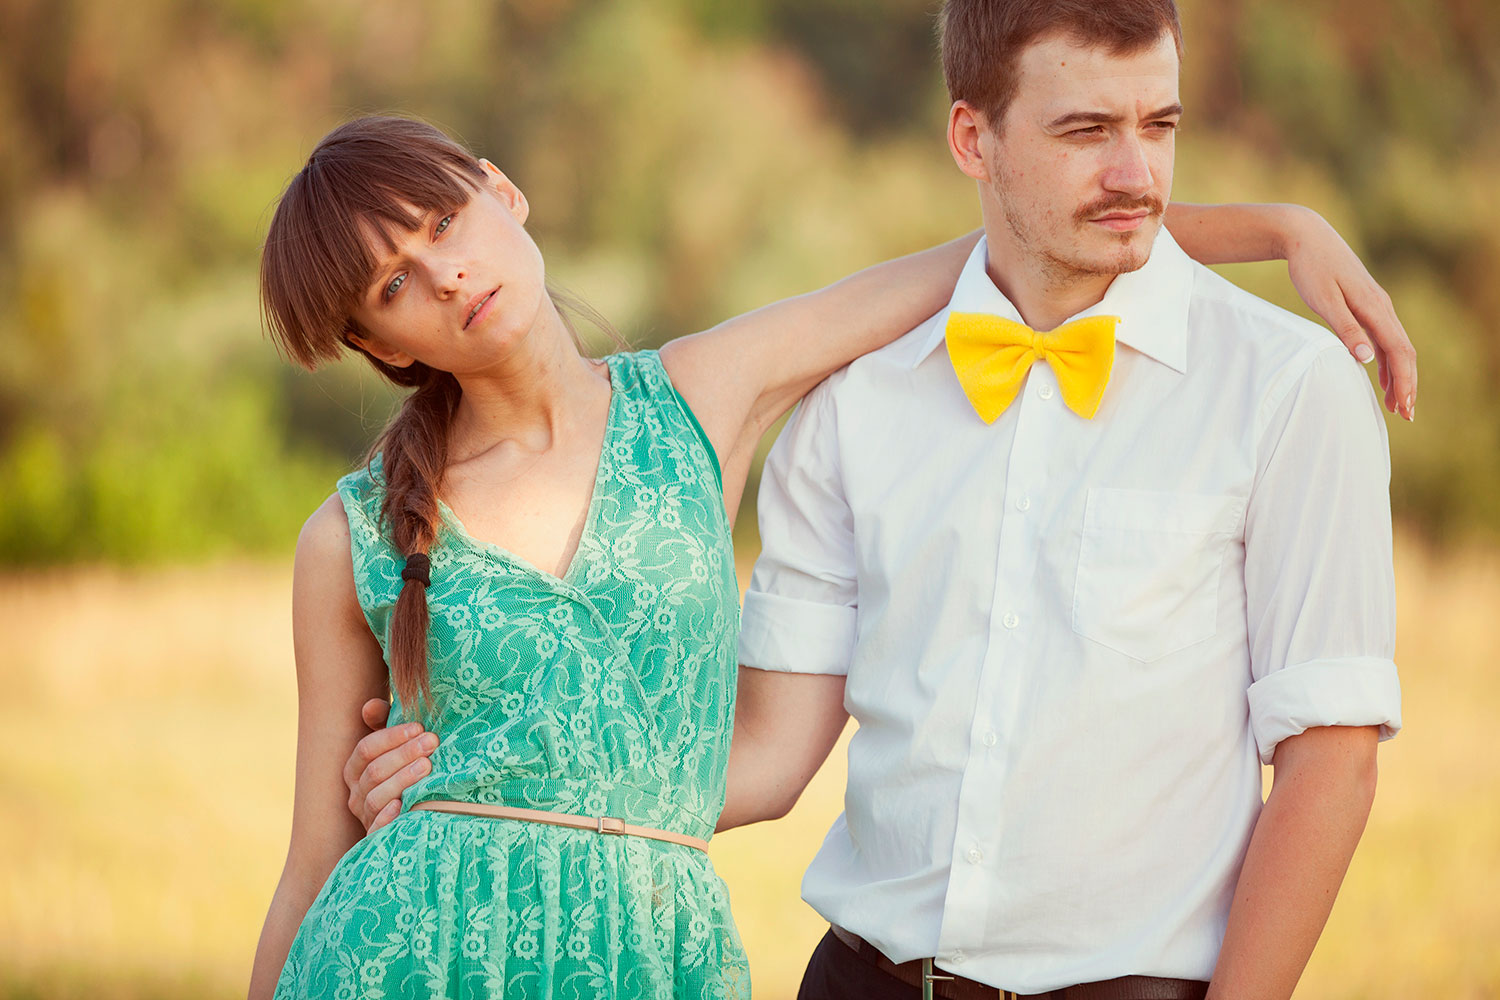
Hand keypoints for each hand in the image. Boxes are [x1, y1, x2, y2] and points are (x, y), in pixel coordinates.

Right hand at [342, 698, 438, 832]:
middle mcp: (356, 793)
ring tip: (427, 767)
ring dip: (402, 780)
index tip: (419, 727)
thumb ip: (383, 724)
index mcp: (356, 769)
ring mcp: (365, 816)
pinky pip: (376, 829)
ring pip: (377, 797)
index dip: (392, 736)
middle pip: (375, 771)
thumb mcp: (396, 748)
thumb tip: (370, 706)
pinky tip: (402, 806)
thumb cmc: (405, 773)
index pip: (366, 749)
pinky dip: (387, 818)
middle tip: (432, 742)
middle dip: (404, 754)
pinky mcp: (376, 838)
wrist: (413, 818)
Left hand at [1285, 209, 1416, 419]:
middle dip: (1407, 384)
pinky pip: (1383, 336)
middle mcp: (1381, 306)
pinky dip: (1386, 359)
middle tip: (1405, 414)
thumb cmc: (1310, 268)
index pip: (1399, 352)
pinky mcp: (1365, 303)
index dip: (1405, 381)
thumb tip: (1367, 359)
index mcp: (1374, 308)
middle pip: (1404, 351)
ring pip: (1395, 345)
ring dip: (1397, 375)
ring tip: (1394, 403)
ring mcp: (1375, 304)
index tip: (1404, 407)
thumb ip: (1345, 329)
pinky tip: (1381, 375)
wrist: (1306, 236)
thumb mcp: (1323, 300)